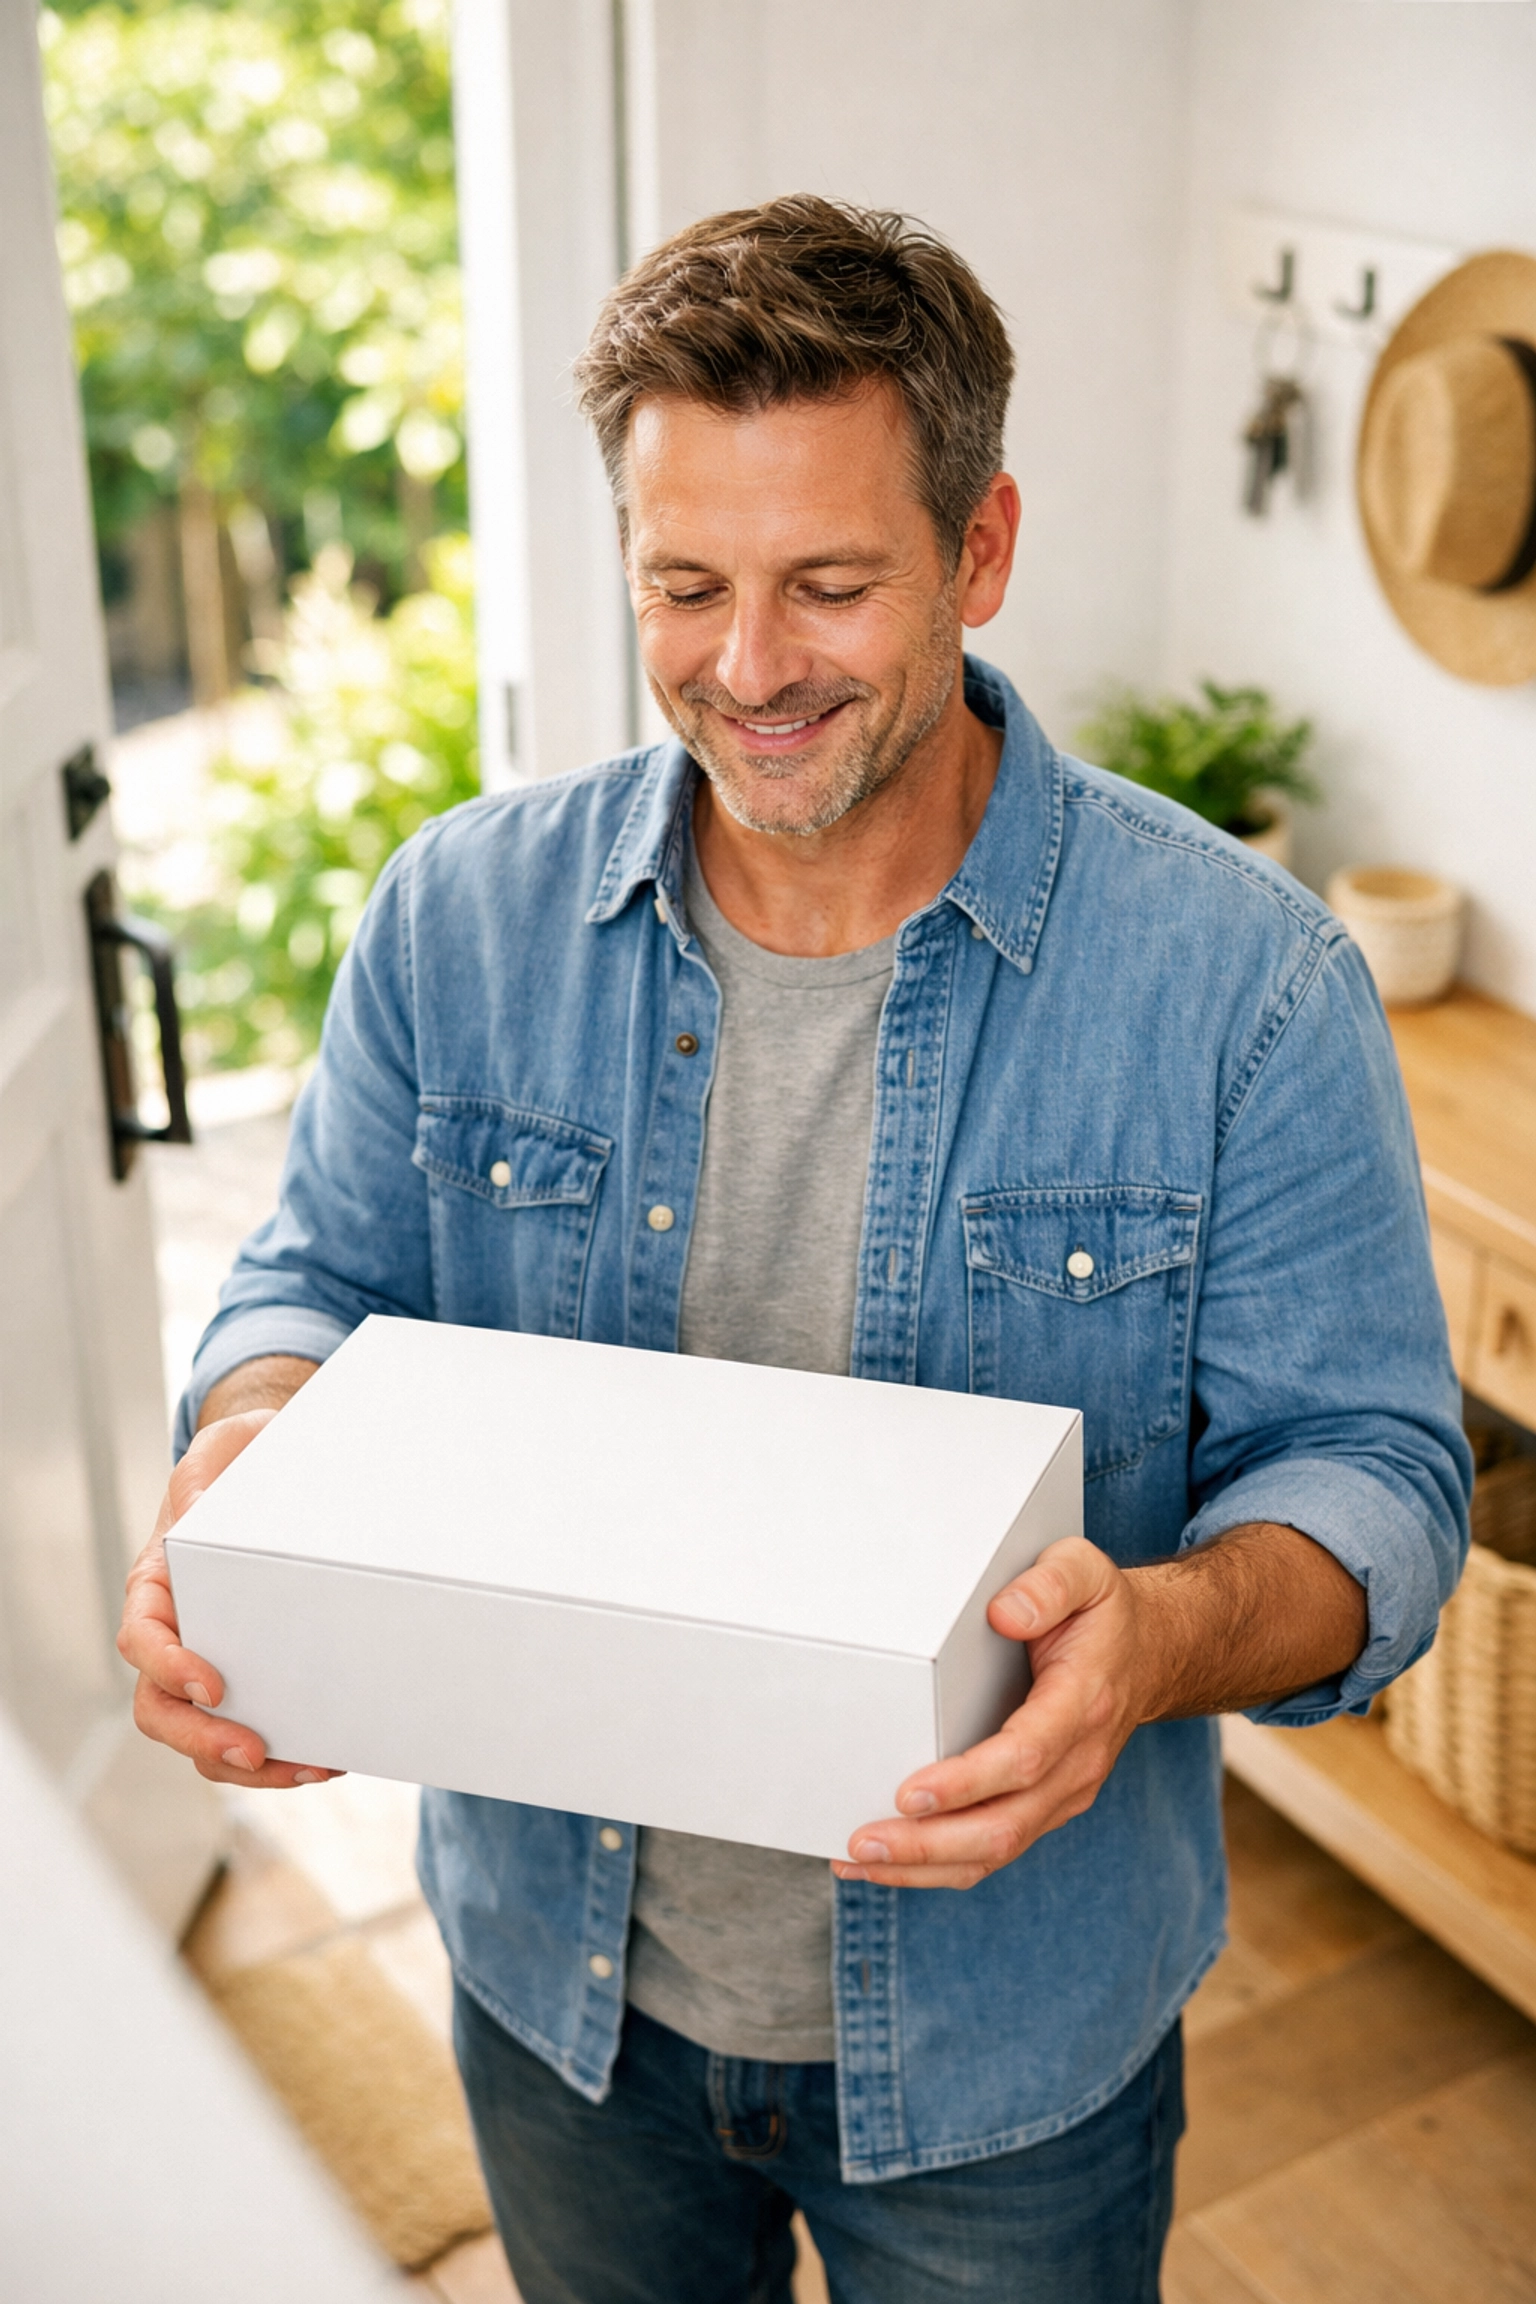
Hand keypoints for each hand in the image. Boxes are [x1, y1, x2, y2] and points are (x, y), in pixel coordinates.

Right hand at [118, 1411, 342, 1789]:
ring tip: (311, 1765)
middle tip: (255, 1750)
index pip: (141, 1639)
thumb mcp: (222, 1454)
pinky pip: (252, 1728)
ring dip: (250, 1766)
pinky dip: (282, 1754)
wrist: (271, 1464)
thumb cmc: (241, 1461)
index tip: (214, 1683)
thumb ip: (206, 1480)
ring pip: (205, 1735)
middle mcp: (178, 1632)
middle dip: (203, 1740)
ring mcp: (213, 1659)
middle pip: (162, 1709)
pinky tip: (327, 1754)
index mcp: (158, 1585)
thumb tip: (201, 1509)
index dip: (169, 1668)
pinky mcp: (255, 1674)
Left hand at [833, 1537, 1146, 1889]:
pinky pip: (992, 1849)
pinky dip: (937, 1865)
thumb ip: (1049, 1584)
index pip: (1023, 1757)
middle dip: (929, 1843)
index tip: (909, 1793)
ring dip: (923, 1866)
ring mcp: (1062, 1793)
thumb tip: (1003, 1613)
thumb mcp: (1083, 1571)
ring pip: (995, 1850)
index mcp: (1081, 1704)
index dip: (965, 1782)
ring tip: (856, 1862)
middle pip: (1003, 1825)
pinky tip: (887, 1863)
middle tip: (863, 1842)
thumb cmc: (1099, 1613)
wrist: (1147, 1653)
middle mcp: (1077, 1762)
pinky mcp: (1044, 1807)